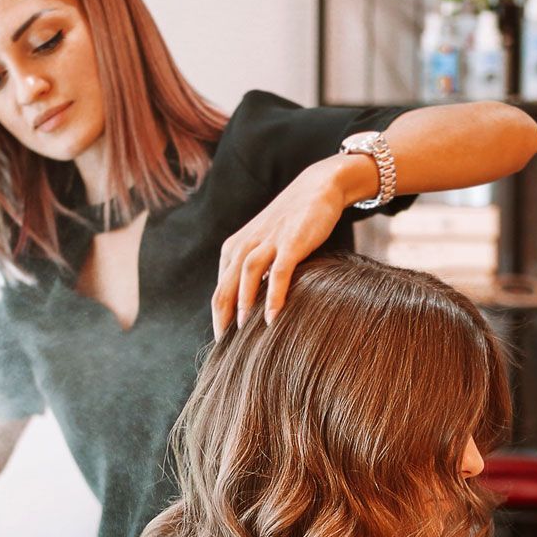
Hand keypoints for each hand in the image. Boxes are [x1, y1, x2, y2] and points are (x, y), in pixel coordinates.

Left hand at [211, 155, 368, 337]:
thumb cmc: (291, 223)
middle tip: (226, 348)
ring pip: (246, 277)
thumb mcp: (265, 247)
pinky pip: (278, 272)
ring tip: (244, 333)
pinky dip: (274, 295)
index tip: (224, 343)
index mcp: (234, 250)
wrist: (317, 188)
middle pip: (225, 287)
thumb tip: (251, 308)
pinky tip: (273, 318)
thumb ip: (255, 273)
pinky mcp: (292, 242)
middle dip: (223, 318)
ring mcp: (268, 243)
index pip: (220, 290)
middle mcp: (245, 246)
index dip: (219, 318)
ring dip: (244, 306)